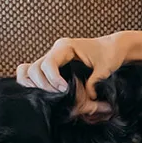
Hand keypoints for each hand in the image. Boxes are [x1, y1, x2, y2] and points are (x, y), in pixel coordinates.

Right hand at [15, 30, 141, 92]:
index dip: (52, 78)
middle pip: (35, 68)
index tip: (64, 89)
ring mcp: (51, 58)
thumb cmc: (109, 54)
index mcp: (65, 47)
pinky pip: (31, 72)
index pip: (48, 62)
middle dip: (44, 85)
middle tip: (60, 94)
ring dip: (36, 85)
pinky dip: (31, 82)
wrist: (111, 48)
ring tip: (52, 94)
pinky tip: (42, 92)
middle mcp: (55, 51)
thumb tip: (89, 95)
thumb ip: (96, 81)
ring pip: (29, 71)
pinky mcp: (51, 66)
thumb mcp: (106, 67)